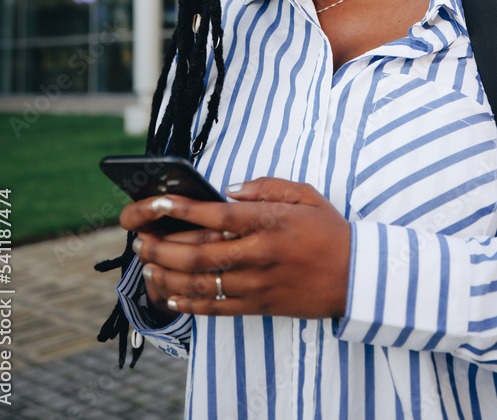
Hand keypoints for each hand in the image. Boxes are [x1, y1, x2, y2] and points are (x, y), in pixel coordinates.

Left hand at [119, 178, 350, 318]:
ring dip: (167, 275)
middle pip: (198, 253)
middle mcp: (260, 253)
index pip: (216, 214)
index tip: (154, 202)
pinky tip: (170, 295)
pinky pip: (215, 308)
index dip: (180, 209)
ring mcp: (258, 283)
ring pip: (201, 283)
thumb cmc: (329, 231)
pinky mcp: (259, 306)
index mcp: (270, 221)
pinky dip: (188, 303)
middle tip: (139, 239)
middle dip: (161, 246)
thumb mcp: (306, 195)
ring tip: (147, 265)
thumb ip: (267, 187)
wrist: (357, 277)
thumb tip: (230, 189)